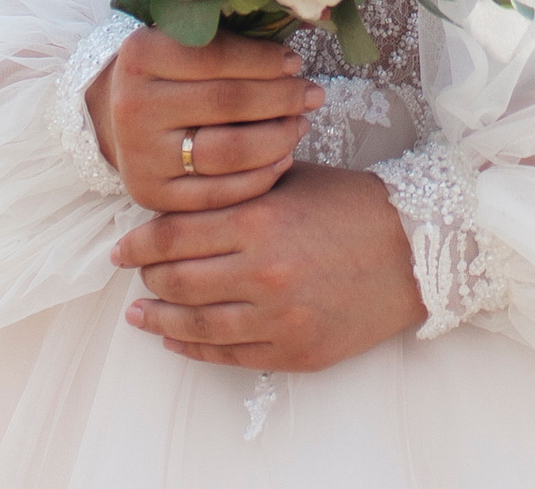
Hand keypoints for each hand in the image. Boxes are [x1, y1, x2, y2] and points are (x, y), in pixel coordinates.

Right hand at [85, 27, 321, 213]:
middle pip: (226, 102)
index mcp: (140, 54)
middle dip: (281, 98)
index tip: (296, 62)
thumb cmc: (169, 71)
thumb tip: (293, 43)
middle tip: (313, 94)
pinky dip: (259, 178)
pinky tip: (283, 159)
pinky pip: (218, 193)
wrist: (118, 117)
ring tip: (301, 124)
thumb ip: (227, 38)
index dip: (263, 60)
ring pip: (227, 151)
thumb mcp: (183, 41)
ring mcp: (139, 155)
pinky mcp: (151, 195)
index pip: (216, 56)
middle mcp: (133, 105)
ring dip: (277, 138)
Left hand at [111, 163, 421, 370]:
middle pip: (177, 281)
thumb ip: (238, 187)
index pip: (174, 235)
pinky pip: (227, 355)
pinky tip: (176, 338)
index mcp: (259, 221)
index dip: (139, 243)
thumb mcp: (291, 178)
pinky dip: (193, 347)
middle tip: (133, 273)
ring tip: (140, 314)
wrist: (413, 250)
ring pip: (195, 325)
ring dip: (159, 320)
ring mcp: (277, 319)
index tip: (121, 246)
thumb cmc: (350, 205)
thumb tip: (183, 195)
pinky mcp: (293, 352)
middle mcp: (262, 273)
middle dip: (147, 278)